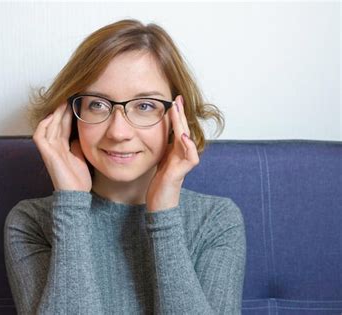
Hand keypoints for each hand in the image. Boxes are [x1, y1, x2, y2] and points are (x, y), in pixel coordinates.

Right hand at [32, 103, 91, 191]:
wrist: (76, 195)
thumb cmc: (78, 179)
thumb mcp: (81, 156)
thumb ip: (78, 143)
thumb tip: (82, 131)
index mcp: (61, 147)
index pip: (63, 126)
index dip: (67, 114)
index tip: (75, 102)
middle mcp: (53, 147)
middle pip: (55, 123)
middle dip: (62, 110)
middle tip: (70, 97)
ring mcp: (49, 150)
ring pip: (48, 126)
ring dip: (55, 114)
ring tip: (64, 103)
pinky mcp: (46, 154)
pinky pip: (40, 136)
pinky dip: (44, 125)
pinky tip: (52, 117)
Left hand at [146, 96, 199, 211]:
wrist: (160, 204)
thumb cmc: (161, 183)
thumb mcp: (159, 160)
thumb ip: (163, 147)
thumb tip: (157, 132)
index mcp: (176, 151)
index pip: (178, 129)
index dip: (176, 115)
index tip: (173, 100)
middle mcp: (182, 155)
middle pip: (184, 130)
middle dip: (180, 114)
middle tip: (177, 99)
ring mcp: (183, 164)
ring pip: (187, 140)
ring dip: (182, 125)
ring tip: (178, 111)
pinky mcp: (180, 173)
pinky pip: (190, 158)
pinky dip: (188, 146)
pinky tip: (184, 137)